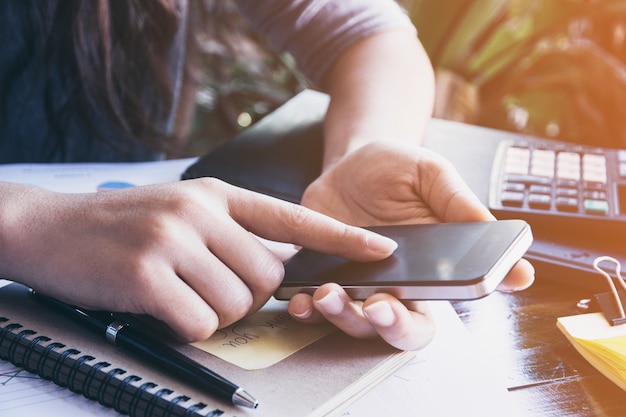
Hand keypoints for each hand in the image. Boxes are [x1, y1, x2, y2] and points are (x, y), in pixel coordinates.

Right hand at [0, 178, 397, 341]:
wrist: (50, 228)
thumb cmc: (124, 226)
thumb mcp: (184, 213)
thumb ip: (233, 232)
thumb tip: (282, 263)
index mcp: (216, 194)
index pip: (293, 215)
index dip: (340, 237)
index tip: (379, 251)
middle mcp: (200, 211)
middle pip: (268, 276)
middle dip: (248, 297)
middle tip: (209, 291)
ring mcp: (174, 239)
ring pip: (236, 303)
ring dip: (213, 313)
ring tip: (178, 294)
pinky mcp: (148, 274)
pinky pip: (200, 322)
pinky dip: (186, 326)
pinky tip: (159, 306)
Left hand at [290, 141, 534, 349]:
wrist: (347, 163)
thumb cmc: (397, 169)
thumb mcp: (429, 174)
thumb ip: (456, 201)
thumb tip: (492, 227)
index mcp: (434, 264)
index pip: (457, 295)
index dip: (466, 300)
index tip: (466, 291)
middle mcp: (399, 284)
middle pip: (404, 328)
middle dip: (393, 326)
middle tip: (379, 305)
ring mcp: (360, 285)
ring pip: (358, 324)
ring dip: (344, 317)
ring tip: (329, 293)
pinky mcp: (324, 280)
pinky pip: (317, 309)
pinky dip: (308, 311)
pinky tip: (301, 299)